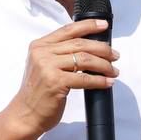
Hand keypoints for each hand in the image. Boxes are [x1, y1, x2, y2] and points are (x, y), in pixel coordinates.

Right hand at [8, 19, 118, 136]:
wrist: (25, 113)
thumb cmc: (39, 91)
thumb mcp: (45, 66)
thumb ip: (61, 54)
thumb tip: (91, 48)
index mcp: (40, 45)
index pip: (68, 30)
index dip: (89, 26)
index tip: (104, 26)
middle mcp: (42, 53)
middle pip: (80, 44)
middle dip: (102, 49)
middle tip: (115, 56)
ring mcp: (47, 67)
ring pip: (85, 59)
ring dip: (104, 65)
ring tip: (114, 71)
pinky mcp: (55, 82)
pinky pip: (85, 79)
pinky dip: (100, 80)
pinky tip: (108, 82)